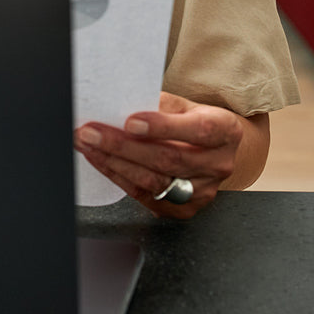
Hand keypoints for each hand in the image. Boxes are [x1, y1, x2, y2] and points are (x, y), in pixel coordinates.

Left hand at [74, 92, 246, 218]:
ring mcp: (203, 191)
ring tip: (88, 145)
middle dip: (123, 146)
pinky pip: (145, 195)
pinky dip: (118, 176)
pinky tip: (101, 161)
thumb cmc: (196, 121)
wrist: (216, 151)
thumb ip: (161, 106)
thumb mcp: (187, 105)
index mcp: (225, 131)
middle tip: (90, 132)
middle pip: (169, 158)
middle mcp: (218, 164)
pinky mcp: (185, 209)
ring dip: (114, 162)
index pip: (197, 129)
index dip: (162, 127)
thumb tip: (120, 104)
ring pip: (154, 180)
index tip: (129, 121)